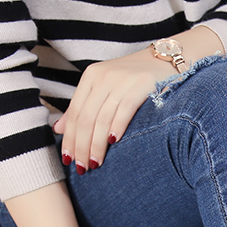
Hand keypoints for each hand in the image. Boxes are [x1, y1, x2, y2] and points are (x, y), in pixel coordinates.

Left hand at [53, 47, 170, 172]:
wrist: (166, 59)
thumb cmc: (134, 80)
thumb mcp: (104, 89)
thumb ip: (82, 108)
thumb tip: (59, 130)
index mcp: (91, 77)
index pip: (75, 113)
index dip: (70, 138)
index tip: (68, 159)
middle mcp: (104, 77)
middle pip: (86, 117)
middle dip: (81, 146)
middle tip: (82, 168)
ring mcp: (122, 80)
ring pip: (102, 117)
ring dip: (97, 143)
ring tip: (96, 163)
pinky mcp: (142, 84)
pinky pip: (125, 108)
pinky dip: (117, 126)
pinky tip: (113, 142)